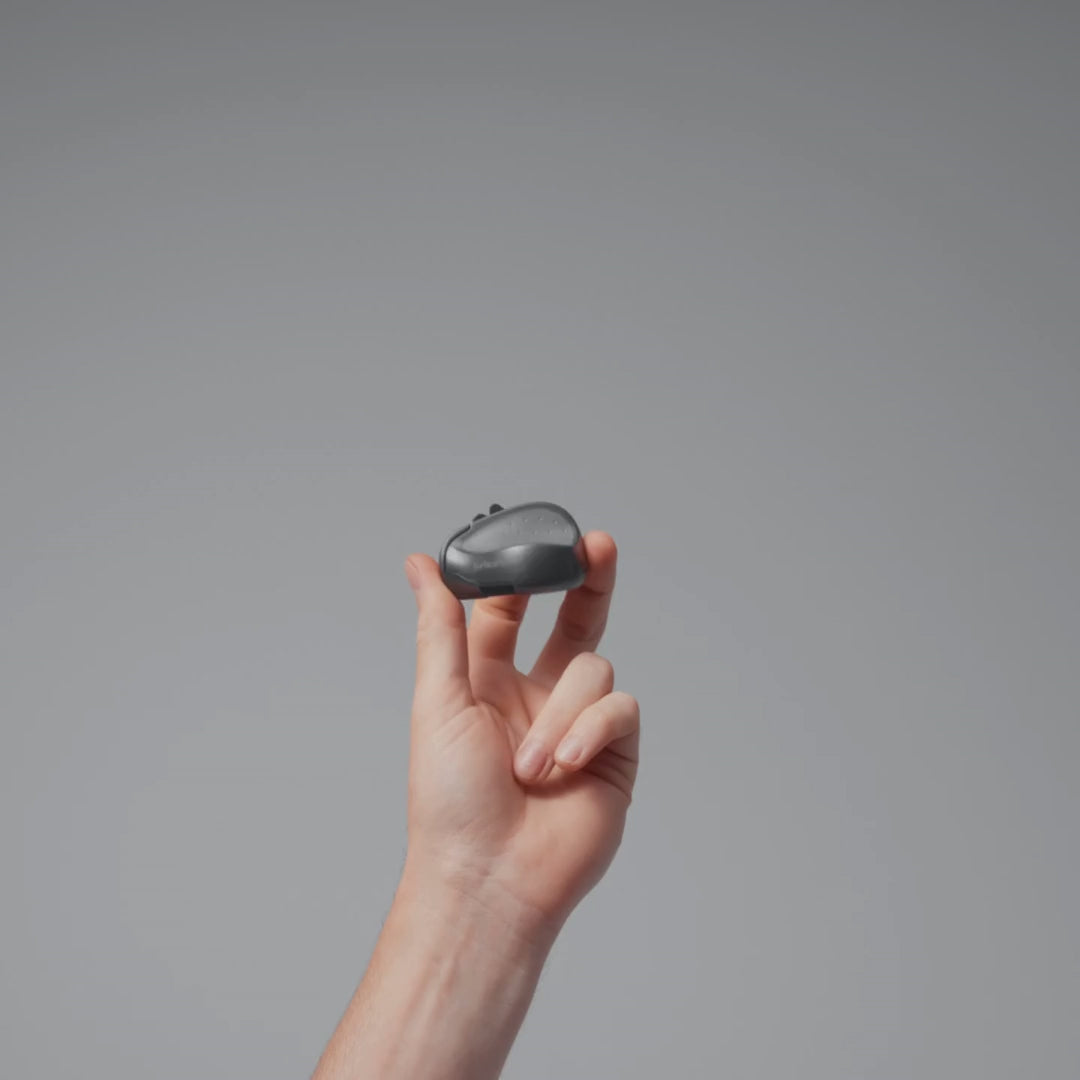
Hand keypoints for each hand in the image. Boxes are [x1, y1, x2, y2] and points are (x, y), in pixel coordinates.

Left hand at [400, 531, 639, 949]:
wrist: (490, 879)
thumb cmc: (450, 801)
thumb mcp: (437, 701)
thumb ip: (439, 627)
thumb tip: (417, 564)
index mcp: (489, 681)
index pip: (511, 610)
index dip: (522, 574)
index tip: (532, 540)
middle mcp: (537, 695)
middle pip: (575, 621)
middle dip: (588, 581)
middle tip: (597, 546)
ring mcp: (579, 723)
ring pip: (593, 669)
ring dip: (560, 714)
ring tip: (530, 766)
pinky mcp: (615, 752)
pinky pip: (620, 708)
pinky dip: (590, 732)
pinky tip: (566, 768)